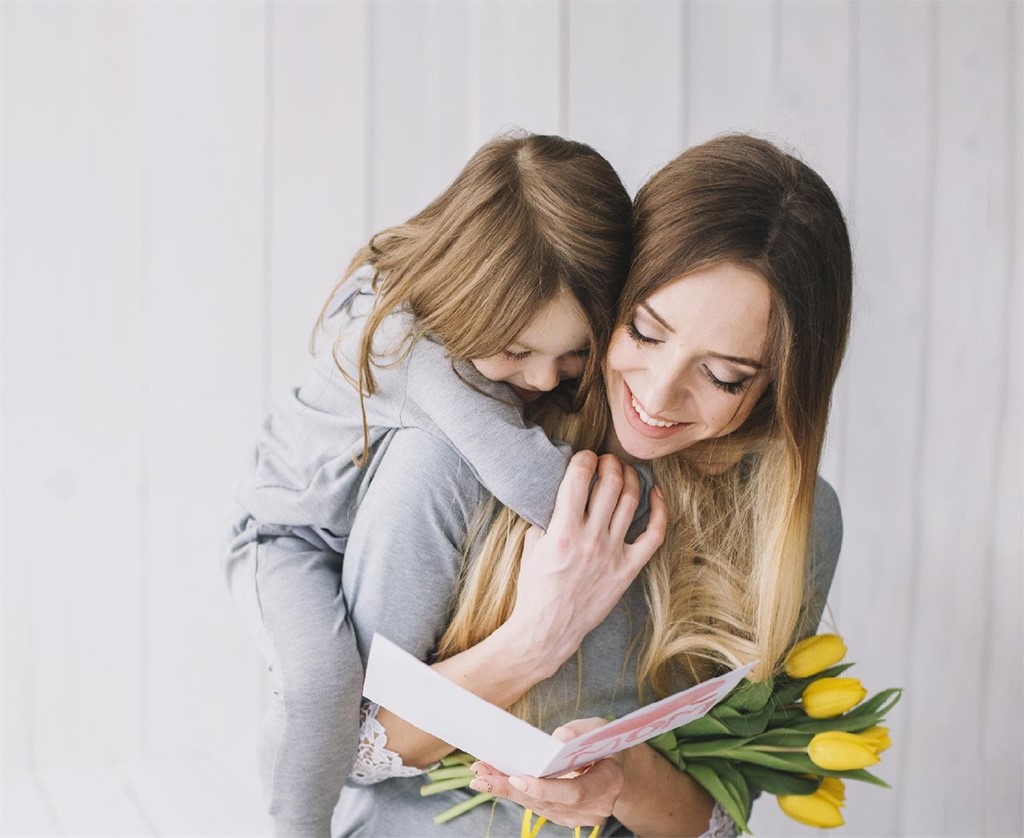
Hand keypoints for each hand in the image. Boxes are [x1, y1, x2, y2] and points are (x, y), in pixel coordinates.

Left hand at [469, 718, 624, 827]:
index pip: (574, 792)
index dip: (544, 788)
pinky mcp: (564, 816)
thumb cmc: (603, 741)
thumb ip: (580, 730)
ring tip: (481, 773)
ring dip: (506, 790)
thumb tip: (558, 739)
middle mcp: (595, 807)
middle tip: (482, 773)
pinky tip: (493, 779)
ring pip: (537, 806)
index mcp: (609, 782)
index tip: (516, 778)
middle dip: (512, 787)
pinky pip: (536, 806)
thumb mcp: (597, 727)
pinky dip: (514, 792)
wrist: (614, 766)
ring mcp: (579, 817)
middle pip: (548, 802)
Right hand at [504, 451, 667, 666]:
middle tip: (606, 460)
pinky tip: (655, 494)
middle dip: (609, 463)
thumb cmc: (535, 588)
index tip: (585, 457)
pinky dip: (658, 510)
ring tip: (625, 470)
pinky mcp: (627, 569)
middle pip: (610, 483)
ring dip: (629, 478)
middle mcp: (590, 538)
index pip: (579, 478)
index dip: (584, 459)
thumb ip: (547, 518)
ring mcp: (612, 553)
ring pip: (631, 501)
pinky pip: (653, 535)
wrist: (548, 629)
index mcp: (562, 530)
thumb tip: (561, 495)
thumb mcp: (531, 546)